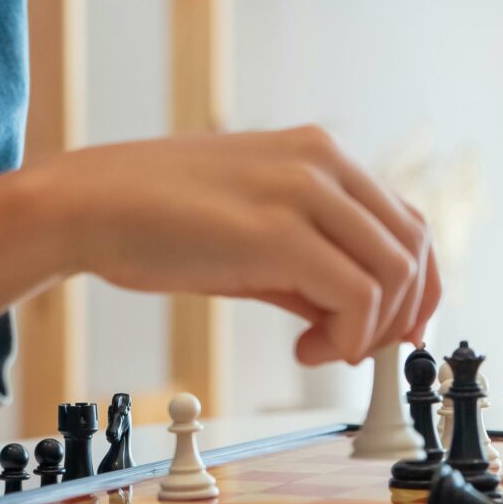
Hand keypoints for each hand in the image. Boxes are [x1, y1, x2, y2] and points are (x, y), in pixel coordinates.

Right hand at [0, 126, 440, 366]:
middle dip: (401, 314)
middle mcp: (324, 161)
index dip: (416, 286)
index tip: (395, 331)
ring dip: (371, 329)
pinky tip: (305, 348)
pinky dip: (347, 337)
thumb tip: (361, 318)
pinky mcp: (279, 233)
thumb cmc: (160, 220)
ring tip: (319, 348)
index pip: (407, 221)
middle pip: (413, 247)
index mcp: (321, 153)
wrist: (87, 205)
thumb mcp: (255, 234)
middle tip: (359, 350)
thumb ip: (311, 266)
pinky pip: (357, 296)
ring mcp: (305, 191)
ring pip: (395, 273)